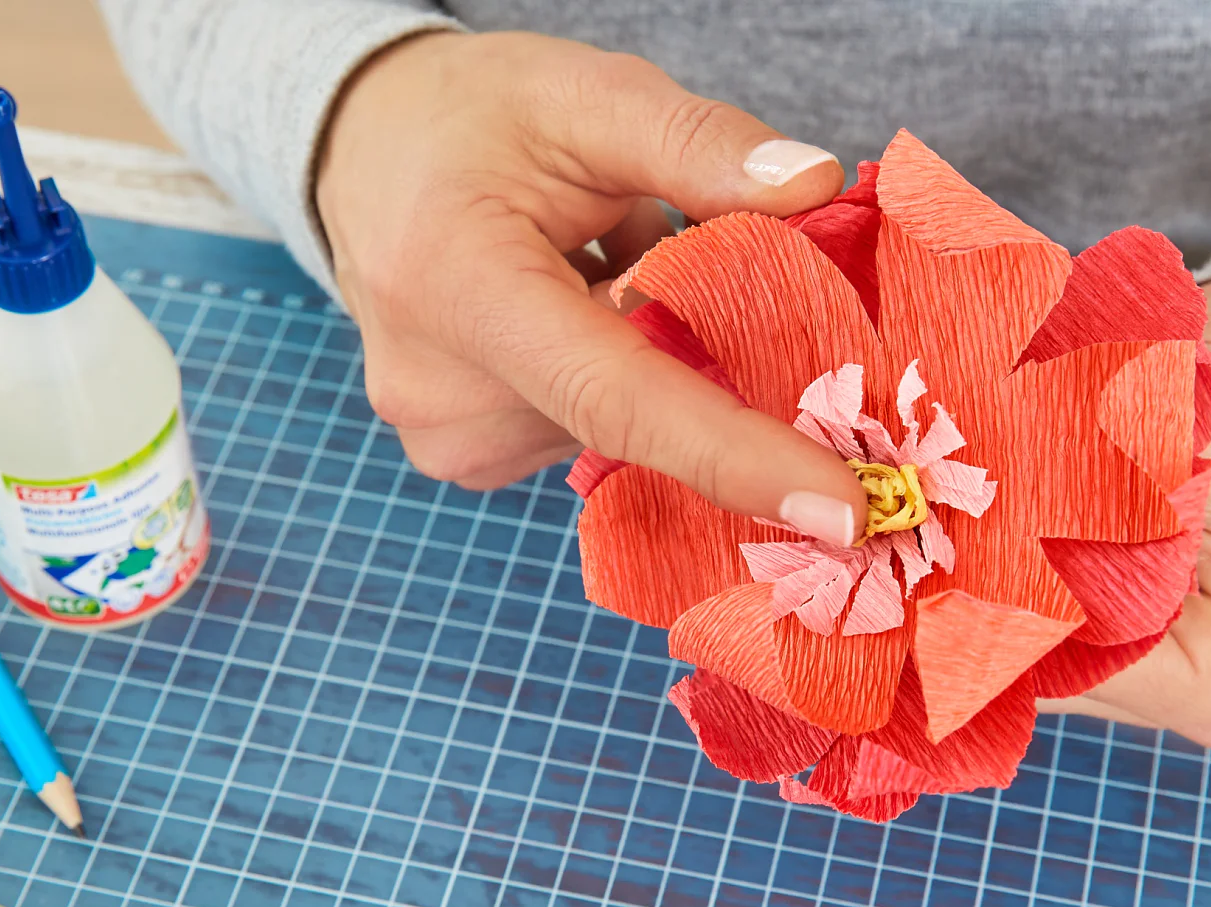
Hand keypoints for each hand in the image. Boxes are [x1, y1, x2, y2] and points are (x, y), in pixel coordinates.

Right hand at [317, 30, 865, 544]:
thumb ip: (698, 142)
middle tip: (683, 248)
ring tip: (594, 262)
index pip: (620, 399)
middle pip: (638, 408)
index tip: (846, 509)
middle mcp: (443, 392)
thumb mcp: (584, 94)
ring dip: (652, 355)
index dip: (738, 456)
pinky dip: (616, 378)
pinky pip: (587, 431)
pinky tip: (580, 310)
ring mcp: (450, 439)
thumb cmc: (472, 116)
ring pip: (620, 424)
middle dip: (702, 346)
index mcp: (459, 287)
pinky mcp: (466, 458)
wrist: (363, 151)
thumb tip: (813, 187)